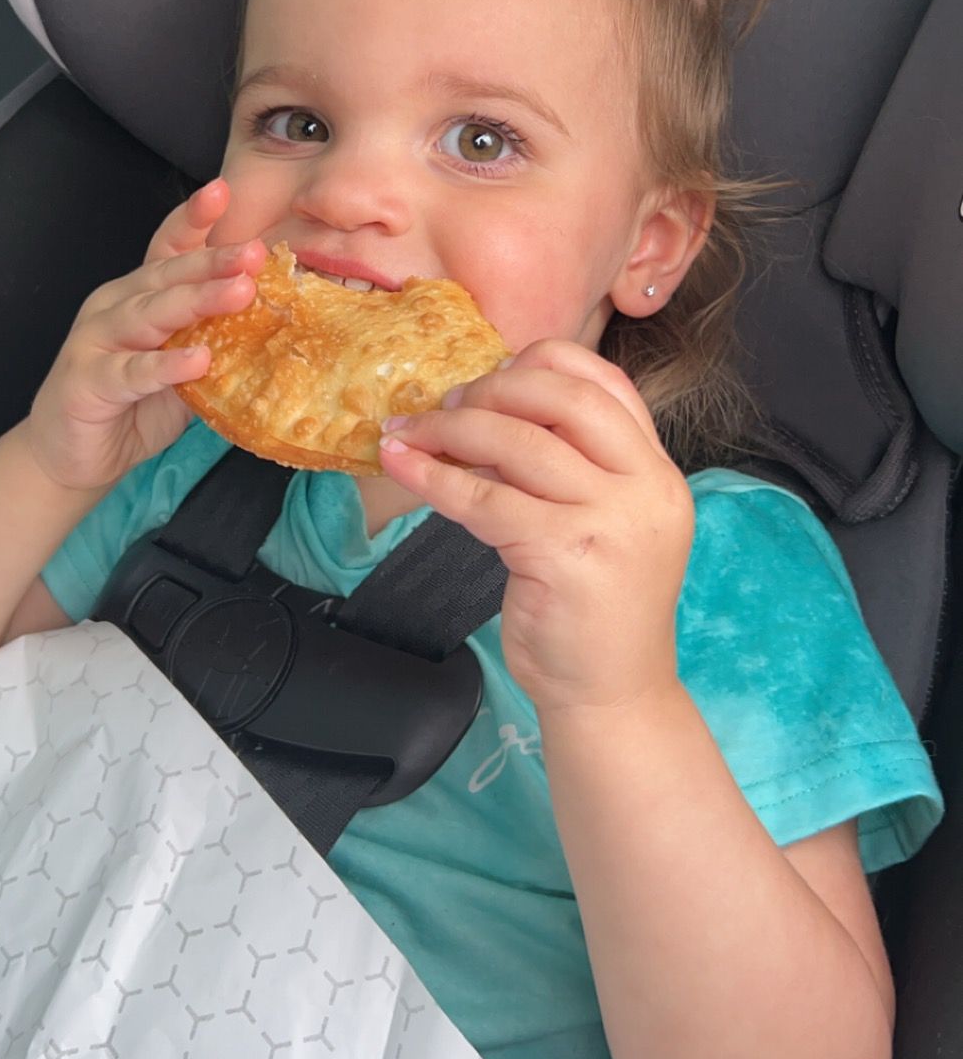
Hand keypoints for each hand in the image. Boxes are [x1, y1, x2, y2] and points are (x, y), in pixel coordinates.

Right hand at [16, 177, 264, 494]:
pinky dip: (165, 366)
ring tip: (238, 292)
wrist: (71, 457)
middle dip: (211, 261)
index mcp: (139, 294)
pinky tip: (198, 360)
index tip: (223, 190)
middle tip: (254, 252)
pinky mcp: (87, 382)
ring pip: (150, 314)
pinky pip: (131, 372)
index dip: (193, 220)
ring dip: (196, 301)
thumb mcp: (181, 364)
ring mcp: (96, 342)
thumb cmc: (132, 405)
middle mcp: (115, 306)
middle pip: (166, 276)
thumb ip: (215, 339)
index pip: (168, 248)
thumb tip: (279, 321)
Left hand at [377, 341, 693, 714]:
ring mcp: (611, 521)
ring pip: (519, 443)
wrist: (611, 694)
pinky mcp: (566, 555)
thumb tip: (485, 408)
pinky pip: (485, 498)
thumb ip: (569, 467)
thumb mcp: (602, 522)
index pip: (607, 382)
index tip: (492, 376)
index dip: (542, 364)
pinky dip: (434, 476)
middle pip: (564, 398)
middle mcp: (645, 488)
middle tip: (445, 407)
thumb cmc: (594, 608)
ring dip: (451, 430)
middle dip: (493, 389)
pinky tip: (402, 466)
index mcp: (657, 471)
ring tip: (409, 432)